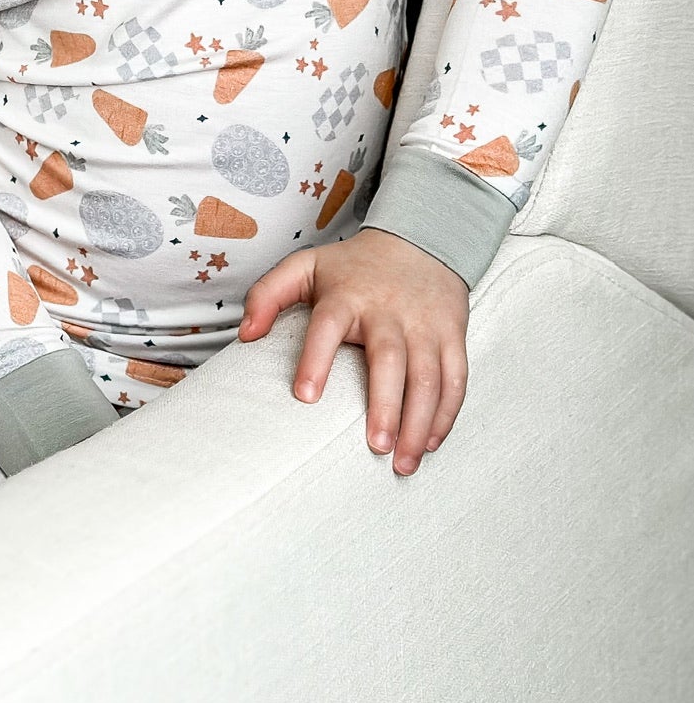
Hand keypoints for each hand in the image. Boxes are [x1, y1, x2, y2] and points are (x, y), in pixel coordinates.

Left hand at [236, 228, 469, 475]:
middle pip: (390, 360)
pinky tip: (430, 442)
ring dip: (419, 422)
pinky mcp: (452, 335)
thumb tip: (245, 335)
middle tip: (374, 447)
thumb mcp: (305, 266)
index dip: (315, 359)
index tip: (304, 397)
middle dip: (385, 406)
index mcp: (347, 296)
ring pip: (429, 377)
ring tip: (403, 462)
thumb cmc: (353, 266)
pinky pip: (456, 378)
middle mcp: (388, 311)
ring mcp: (425, 324)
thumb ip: (268, 294)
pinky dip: (447, 414)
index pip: (328, 326)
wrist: (419, 240)